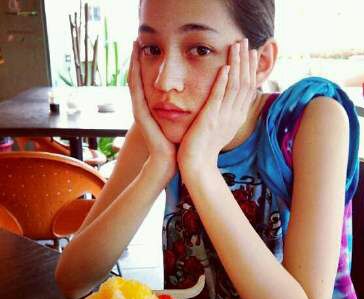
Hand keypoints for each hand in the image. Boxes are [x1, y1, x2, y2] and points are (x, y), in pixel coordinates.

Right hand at [128, 41, 176, 171]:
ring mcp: (140, 109)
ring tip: (134, 43)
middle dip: (138, 58)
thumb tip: (197, 96)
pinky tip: (134, 60)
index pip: (149, 81)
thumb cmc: (177, 142)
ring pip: (134, 79)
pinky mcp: (139, 113)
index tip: (152, 47)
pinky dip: (134, 73)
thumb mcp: (180, 120)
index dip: (149, 65)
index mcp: (154, 106)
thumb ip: (182, 107)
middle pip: (139, 76)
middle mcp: (144, 106)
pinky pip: (135, 89)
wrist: (169, 161)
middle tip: (138, 39)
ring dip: (133, 61)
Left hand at [177, 38, 257, 173]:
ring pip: (235, 86)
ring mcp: (224, 116)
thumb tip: (229, 101)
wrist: (197, 164)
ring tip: (237, 46)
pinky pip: (219, 96)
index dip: (250, 70)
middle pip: (245, 83)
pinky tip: (226, 67)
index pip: (248, 89)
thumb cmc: (205, 147)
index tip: (250, 54)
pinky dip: (223, 81)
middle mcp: (234, 115)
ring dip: (237, 64)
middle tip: (246, 42)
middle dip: (246, 61)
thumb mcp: (221, 128)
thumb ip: (226, 113)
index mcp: (237, 117)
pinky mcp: (211, 118)